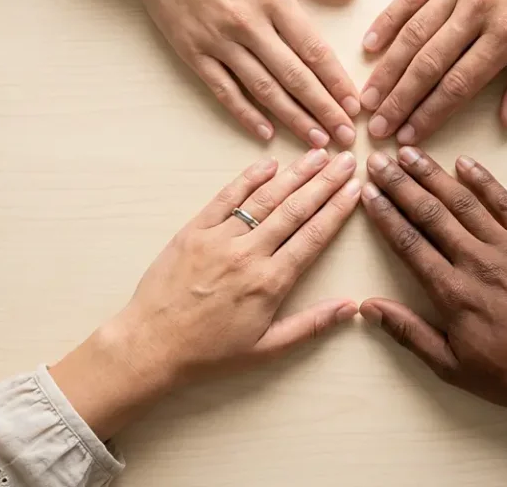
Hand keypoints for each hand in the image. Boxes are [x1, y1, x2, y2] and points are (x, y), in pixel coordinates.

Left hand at [50, 149, 361, 437]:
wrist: (151, 345)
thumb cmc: (211, 352)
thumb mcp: (267, 347)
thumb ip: (312, 324)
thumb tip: (351, 307)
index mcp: (270, 282)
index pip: (313, 235)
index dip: (337, 209)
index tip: (355, 188)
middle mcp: (248, 254)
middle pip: (295, 209)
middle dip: (324, 182)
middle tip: (346, 160)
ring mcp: (219, 239)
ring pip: (264, 198)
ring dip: (294, 174)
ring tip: (317, 155)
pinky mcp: (193, 231)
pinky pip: (226, 198)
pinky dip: (248, 179)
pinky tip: (269, 164)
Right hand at [127, 0, 362, 146]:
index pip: (313, 48)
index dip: (337, 80)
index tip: (355, 105)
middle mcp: (247, 23)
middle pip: (294, 76)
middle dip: (323, 110)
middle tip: (346, 137)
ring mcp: (217, 40)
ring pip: (263, 89)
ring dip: (292, 118)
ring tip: (316, 142)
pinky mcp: (191, 50)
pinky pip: (222, 89)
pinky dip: (244, 113)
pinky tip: (264, 132)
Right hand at [358, 147, 506, 428]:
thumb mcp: (452, 366)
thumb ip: (409, 333)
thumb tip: (369, 307)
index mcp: (453, 293)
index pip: (409, 243)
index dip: (385, 215)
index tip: (367, 193)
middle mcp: (477, 262)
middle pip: (431, 214)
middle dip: (401, 184)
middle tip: (378, 161)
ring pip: (464, 202)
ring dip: (434, 175)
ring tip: (410, 154)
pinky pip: (506, 204)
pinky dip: (484, 181)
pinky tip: (464, 164)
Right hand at [359, 0, 506, 143]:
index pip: (459, 84)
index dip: (429, 114)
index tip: (408, 137)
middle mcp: (479, 8)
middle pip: (428, 64)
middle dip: (398, 101)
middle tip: (376, 128)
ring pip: (413, 32)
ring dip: (387, 69)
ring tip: (367, 96)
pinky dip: (387, 21)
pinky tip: (370, 46)